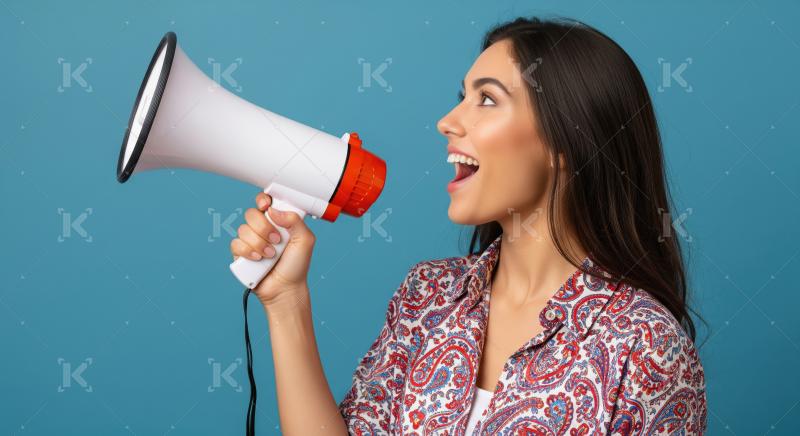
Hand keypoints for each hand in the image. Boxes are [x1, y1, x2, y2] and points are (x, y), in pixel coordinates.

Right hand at [230, 192, 315, 309]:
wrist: (285, 288)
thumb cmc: (296, 265)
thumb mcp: (305, 240)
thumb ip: (295, 220)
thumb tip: (274, 210)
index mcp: (278, 221)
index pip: (265, 202)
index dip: (262, 200)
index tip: (266, 206)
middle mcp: (263, 228)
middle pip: (251, 214)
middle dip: (264, 228)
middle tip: (277, 241)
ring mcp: (251, 240)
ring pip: (243, 230)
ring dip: (259, 244)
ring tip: (270, 255)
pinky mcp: (241, 253)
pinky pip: (235, 244)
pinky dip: (247, 252)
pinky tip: (258, 259)